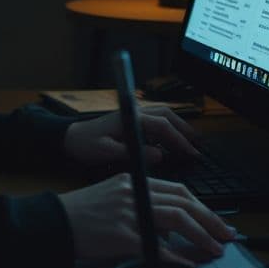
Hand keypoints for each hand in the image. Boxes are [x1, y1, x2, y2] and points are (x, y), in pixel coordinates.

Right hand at [56, 173, 234, 263]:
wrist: (56, 222)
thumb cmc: (82, 213)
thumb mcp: (114, 198)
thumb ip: (141, 206)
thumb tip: (170, 228)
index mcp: (133, 181)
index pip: (177, 189)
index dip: (202, 205)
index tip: (217, 220)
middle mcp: (134, 191)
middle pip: (183, 201)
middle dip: (211, 219)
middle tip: (228, 234)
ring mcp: (128, 212)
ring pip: (176, 219)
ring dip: (201, 236)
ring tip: (216, 249)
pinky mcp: (121, 234)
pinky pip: (156, 246)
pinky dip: (176, 257)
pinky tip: (188, 266)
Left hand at [62, 106, 200, 169]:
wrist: (70, 137)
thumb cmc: (86, 144)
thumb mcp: (107, 152)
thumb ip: (133, 153)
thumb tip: (159, 154)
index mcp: (131, 118)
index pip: (163, 126)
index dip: (180, 140)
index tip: (192, 153)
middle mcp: (134, 112)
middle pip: (167, 115)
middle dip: (184, 129)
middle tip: (198, 146)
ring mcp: (133, 115)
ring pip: (162, 115)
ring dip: (178, 126)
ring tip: (191, 142)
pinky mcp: (131, 121)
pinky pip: (155, 121)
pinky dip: (168, 128)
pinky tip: (172, 142)